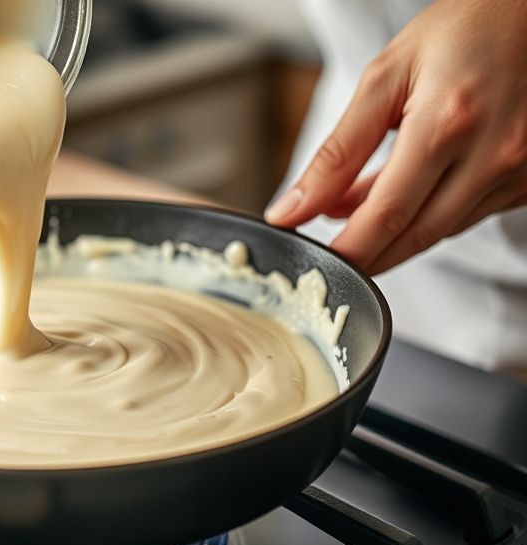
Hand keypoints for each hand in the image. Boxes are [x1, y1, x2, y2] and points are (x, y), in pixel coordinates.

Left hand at [266, 0, 526, 274]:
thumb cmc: (464, 30)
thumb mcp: (384, 78)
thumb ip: (337, 151)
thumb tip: (294, 207)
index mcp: (447, 125)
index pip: (386, 215)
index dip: (348, 251)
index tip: (319, 262)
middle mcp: (493, 155)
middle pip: (416, 236)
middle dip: (368, 254)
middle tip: (333, 252)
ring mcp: (520, 171)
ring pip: (443, 230)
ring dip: (396, 233)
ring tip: (357, 211)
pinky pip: (470, 214)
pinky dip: (431, 214)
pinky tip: (404, 195)